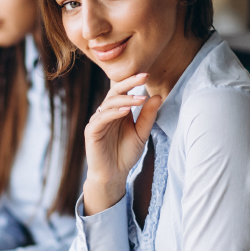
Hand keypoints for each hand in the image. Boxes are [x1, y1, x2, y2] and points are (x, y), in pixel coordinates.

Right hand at [83, 73, 161, 214]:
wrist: (113, 175)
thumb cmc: (125, 154)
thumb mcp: (141, 133)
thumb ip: (147, 116)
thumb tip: (157, 96)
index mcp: (116, 110)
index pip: (123, 90)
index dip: (132, 81)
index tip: (147, 75)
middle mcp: (105, 112)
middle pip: (114, 92)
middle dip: (129, 83)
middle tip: (144, 76)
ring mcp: (97, 121)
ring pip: (108, 103)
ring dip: (125, 100)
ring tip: (141, 99)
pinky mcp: (91, 132)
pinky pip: (101, 119)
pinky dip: (113, 113)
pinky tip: (125, 111)